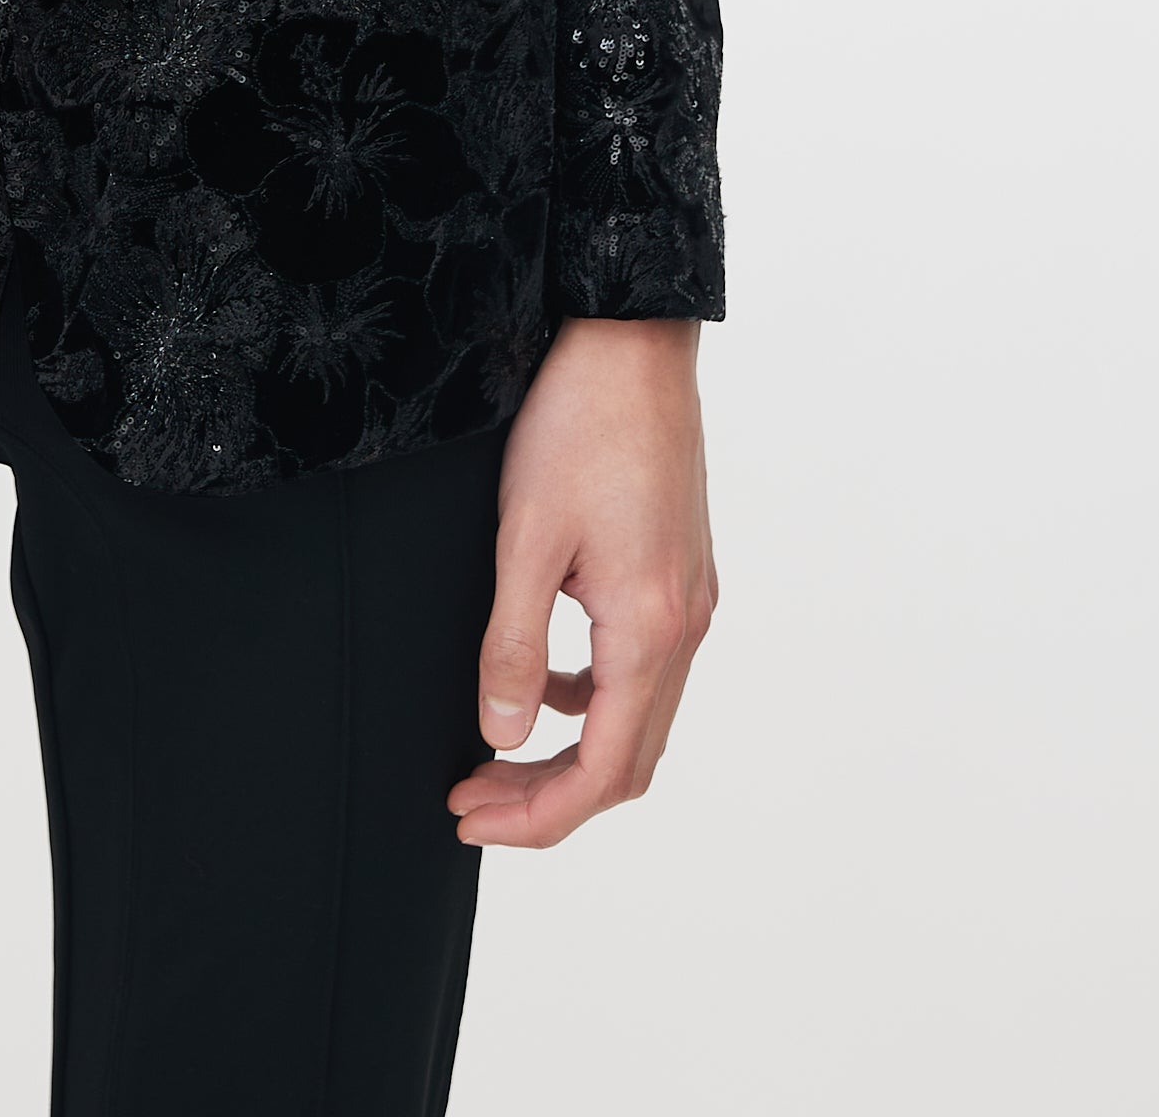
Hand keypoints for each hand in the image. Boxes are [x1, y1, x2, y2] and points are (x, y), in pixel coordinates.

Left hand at [446, 315, 714, 850]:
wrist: (634, 341)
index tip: (469, 817)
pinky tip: (538, 677)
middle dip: (548, 796)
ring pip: (636, 719)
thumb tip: (502, 735)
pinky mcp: (679, 574)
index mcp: (649, 629)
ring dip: (569, 750)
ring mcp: (689, 601)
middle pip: (625, 761)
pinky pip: (640, 669)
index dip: (537, 814)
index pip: (602, 771)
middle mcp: (684, 627)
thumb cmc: (580, 424)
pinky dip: (589, 697)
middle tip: (471, 799)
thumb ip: (512, 644)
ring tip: (492, 752)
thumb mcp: (525, 536)